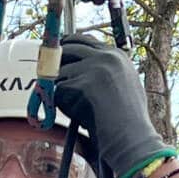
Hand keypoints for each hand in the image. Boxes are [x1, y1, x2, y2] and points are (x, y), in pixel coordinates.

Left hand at [52, 32, 166, 177]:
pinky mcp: (82, 84)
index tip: (55, 54)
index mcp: (116, 55)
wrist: (132, 137)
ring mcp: (94, 68)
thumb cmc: (128, 120)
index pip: (83, 40)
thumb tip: (77, 69)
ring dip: (62, 91)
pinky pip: (58, 92)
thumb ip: (105, 72)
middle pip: (66, 49)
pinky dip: (63, 106)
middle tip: (46, 75)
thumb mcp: (124, 85)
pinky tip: (80, 117)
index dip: (65, 47)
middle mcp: (105, 57)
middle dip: (54, 62)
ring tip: (79, 109)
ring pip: (60, 73)